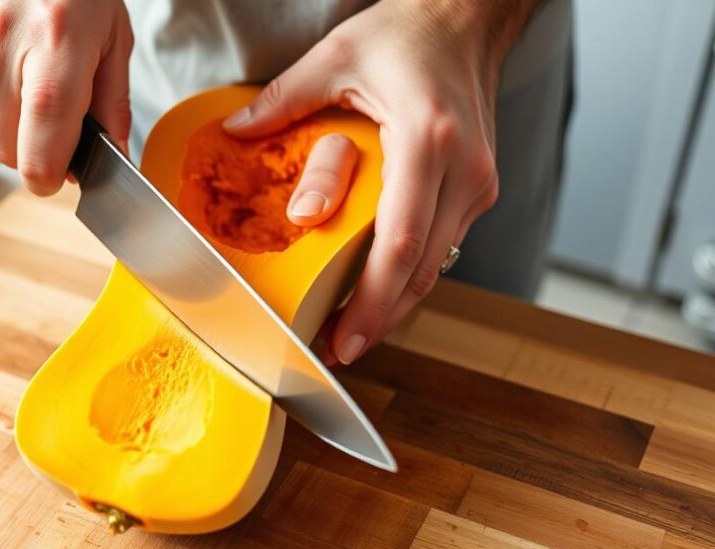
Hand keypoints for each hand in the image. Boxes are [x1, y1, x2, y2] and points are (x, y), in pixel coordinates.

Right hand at [0, 0, 133, 195]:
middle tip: (57, 119)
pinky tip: (4, 66)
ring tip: (30, 81)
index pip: (40, 152)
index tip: (61, 174)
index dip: (51, 178)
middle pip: (8, 154)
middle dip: (36, 151)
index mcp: (55, 50)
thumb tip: (114, 157)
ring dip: (10, 126)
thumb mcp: (114, 38)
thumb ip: (113, 104)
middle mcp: (0, 53)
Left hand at [225, 0, 538, 364]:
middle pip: (423, 269)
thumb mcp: (337, 57)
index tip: (345, 336)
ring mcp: (478, 183)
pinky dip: (408, 275)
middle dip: (380, 318)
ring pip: (436, 266)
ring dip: (394, 304)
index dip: (373, 299)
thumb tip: (236, 133)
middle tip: (339, 349)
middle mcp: (464, 169)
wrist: (467, 18)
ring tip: (351, 332)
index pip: (401, 240)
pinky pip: (442, 247)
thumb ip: (285, 100)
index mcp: (429, 139)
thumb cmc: (408, 33)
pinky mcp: (478, 189)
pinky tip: (377, 293)